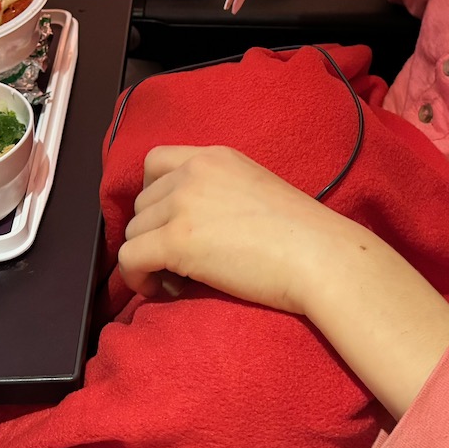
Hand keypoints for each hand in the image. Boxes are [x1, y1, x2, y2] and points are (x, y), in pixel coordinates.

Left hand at [118, 145, 361, 314]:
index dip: (153, 194)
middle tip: (180, 262)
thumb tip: (194, 223)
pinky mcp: (176, 241)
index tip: (168, 221)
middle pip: (141, 202)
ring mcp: (182, 204)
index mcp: (214, 156)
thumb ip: (220, 191)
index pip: (154, 161)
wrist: (319, 256)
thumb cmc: (302, 234)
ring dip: (147, 257)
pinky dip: (137, 277)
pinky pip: (129, 257)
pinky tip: (162, 291)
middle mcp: (193, 172)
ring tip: (178, 279)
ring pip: (132, 231)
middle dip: (153, 232)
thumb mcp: (255, 188)